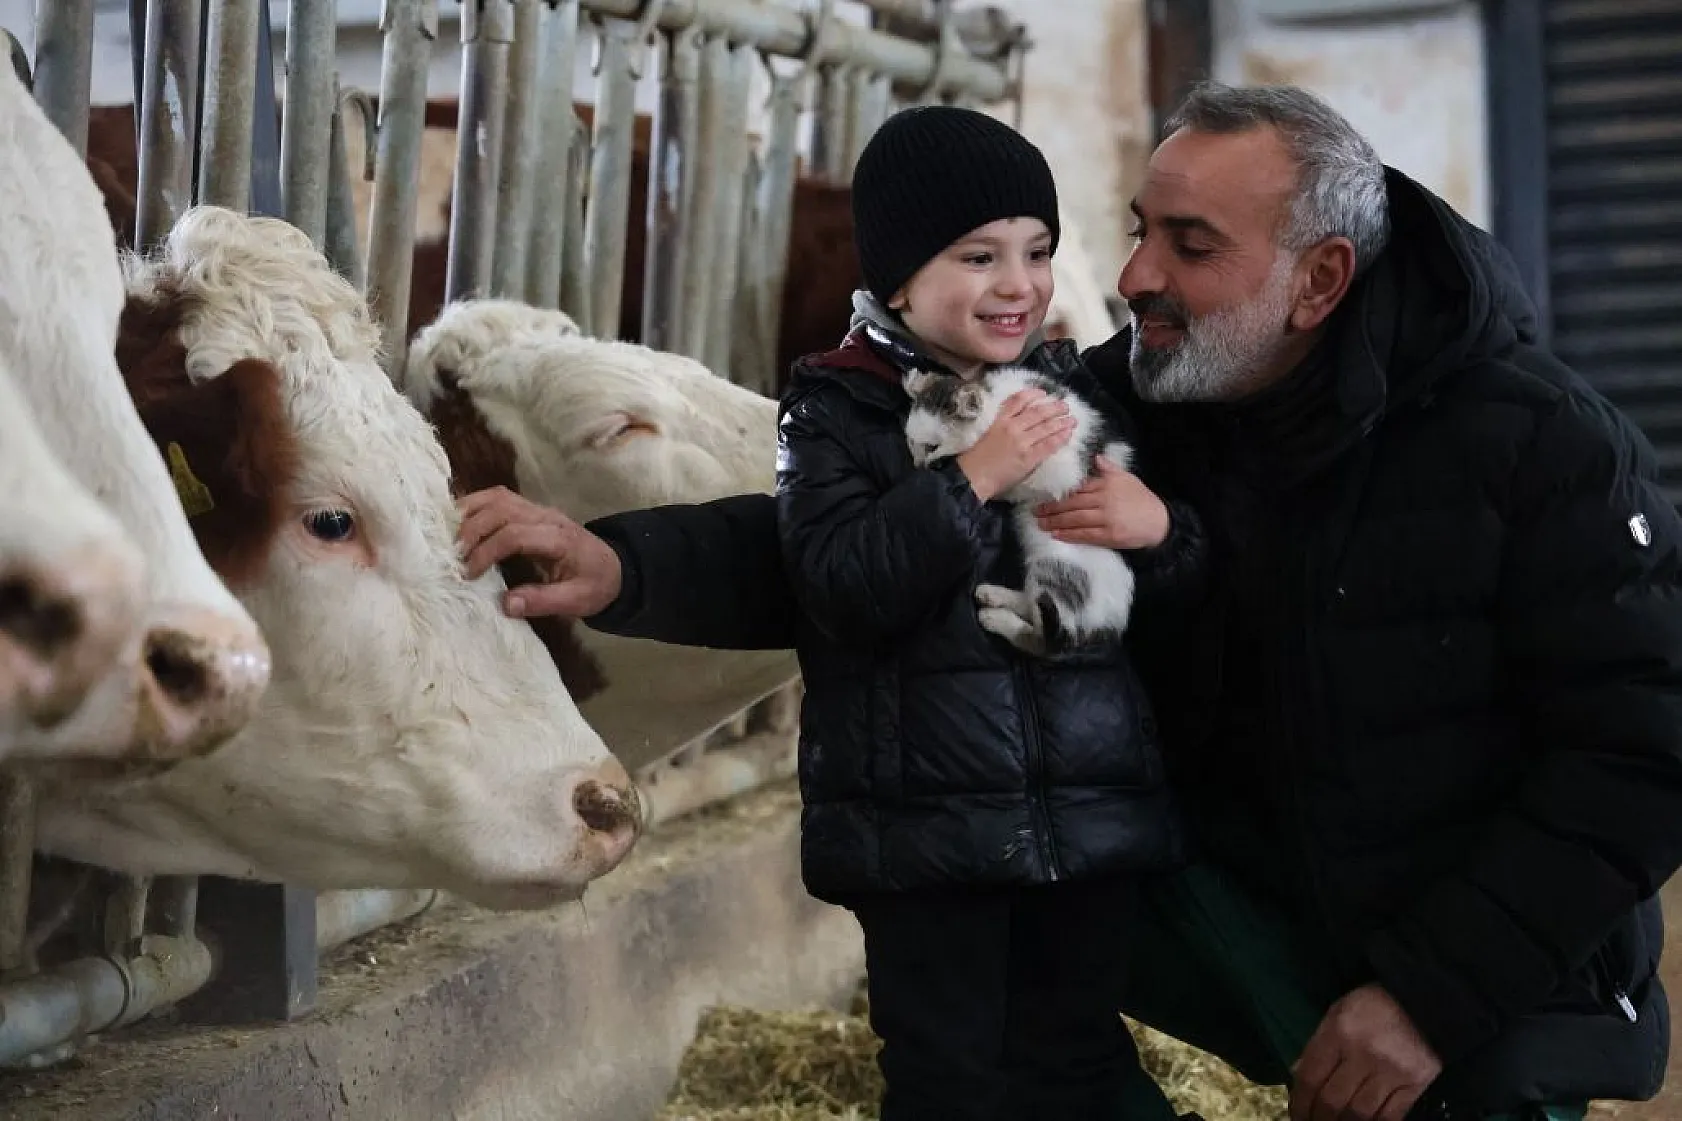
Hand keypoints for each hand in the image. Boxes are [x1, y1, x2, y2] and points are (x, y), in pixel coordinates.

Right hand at [456, 486, 622, 617]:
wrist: (615, 568)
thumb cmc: (595, 585)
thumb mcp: (577, 601)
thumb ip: (543, 601)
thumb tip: (506, 604)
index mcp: (559, 539)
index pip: (515, 534)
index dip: (487, 551)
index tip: (470, 574)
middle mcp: (547, 517)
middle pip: (502, 509)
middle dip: (473, 530)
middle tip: (454, 556)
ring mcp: (539, 510)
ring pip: (498, 497)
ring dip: (470, 512)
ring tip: (451, 538)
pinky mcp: (531, 510)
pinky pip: (500, 498)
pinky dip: (477, 505)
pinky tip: (461, 522)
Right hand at [955, 388, 1075, 501]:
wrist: (972, 477)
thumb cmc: (976, 459)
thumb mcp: (987, 434)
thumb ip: (1002, 426)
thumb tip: (1020, 422)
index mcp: (1000, 420)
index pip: (1018, 401)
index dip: (1033, 394)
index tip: (1043, 393)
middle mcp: (1012, 427)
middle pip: (1037, 412)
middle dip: (1054, 408)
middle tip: (1065, 406)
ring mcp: (1022, 442)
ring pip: (1046, 427)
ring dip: (1061, 422)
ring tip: (1072, 419)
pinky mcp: (1029, 457)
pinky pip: (1048, 445)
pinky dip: (1060, 438)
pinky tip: (1068, 434)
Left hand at [1033, 456, 1169, 549]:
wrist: (1159, 522)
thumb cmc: (1142, 499)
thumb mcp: (1127, 478)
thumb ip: (1109, 468)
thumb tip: (1095, 457)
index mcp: (1106, 484)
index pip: (1078, 488)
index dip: (1060, 492)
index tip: (1044, 495)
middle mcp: (1104, 500)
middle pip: (1072, 503)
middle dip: (1052, 508)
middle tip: (1035, 511)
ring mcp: (1106, 518)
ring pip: (1075, 519)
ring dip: (1056, 522)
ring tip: (1041, 524)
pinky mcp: (1110, 535)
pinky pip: (1085, 535)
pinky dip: (1069, 535)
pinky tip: (1056, 535)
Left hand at [1290, 984, 1442, 1120]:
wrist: (1423, 1000)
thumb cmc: (1373, 1004)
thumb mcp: (1337, 1013)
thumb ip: (1319, 1045)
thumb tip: (1299, 1076)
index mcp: (1339, 1032)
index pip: (1311, 1077)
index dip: (1300, 1103)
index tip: (1297, 1115)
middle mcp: (1364, 1054)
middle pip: (1333, 1100)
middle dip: (1318, 1119)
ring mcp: (1392, 1072)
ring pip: (1360, 1113)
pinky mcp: (1416, 1084)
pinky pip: (1390, 1116)